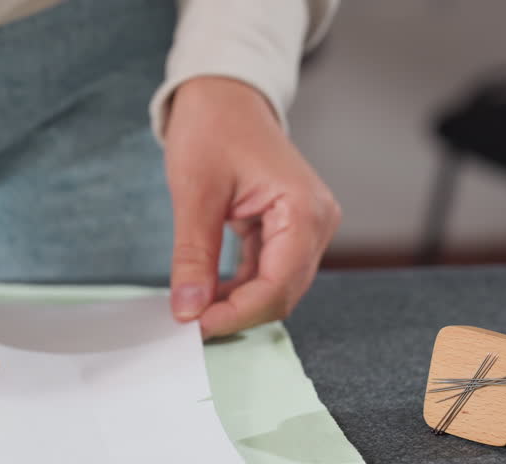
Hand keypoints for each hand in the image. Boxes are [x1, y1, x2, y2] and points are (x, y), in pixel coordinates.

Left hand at [163, 77, 340, 337]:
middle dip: (236, 314)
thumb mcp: (195, 193)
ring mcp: (308, 228)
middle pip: (282, 294)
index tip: (195, 326)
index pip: (277, 286)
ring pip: (277, 289)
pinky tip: (208, 292)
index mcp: (304, 210)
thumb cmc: (214, 127)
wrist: (225, 95)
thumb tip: (188, 309)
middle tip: (188, 323)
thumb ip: (193, 255)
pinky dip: (239, 288)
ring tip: (194, 307)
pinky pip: (269, 273)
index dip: (237, 314)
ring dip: (237, 304)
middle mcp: (317, 222)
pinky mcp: (291, 231)